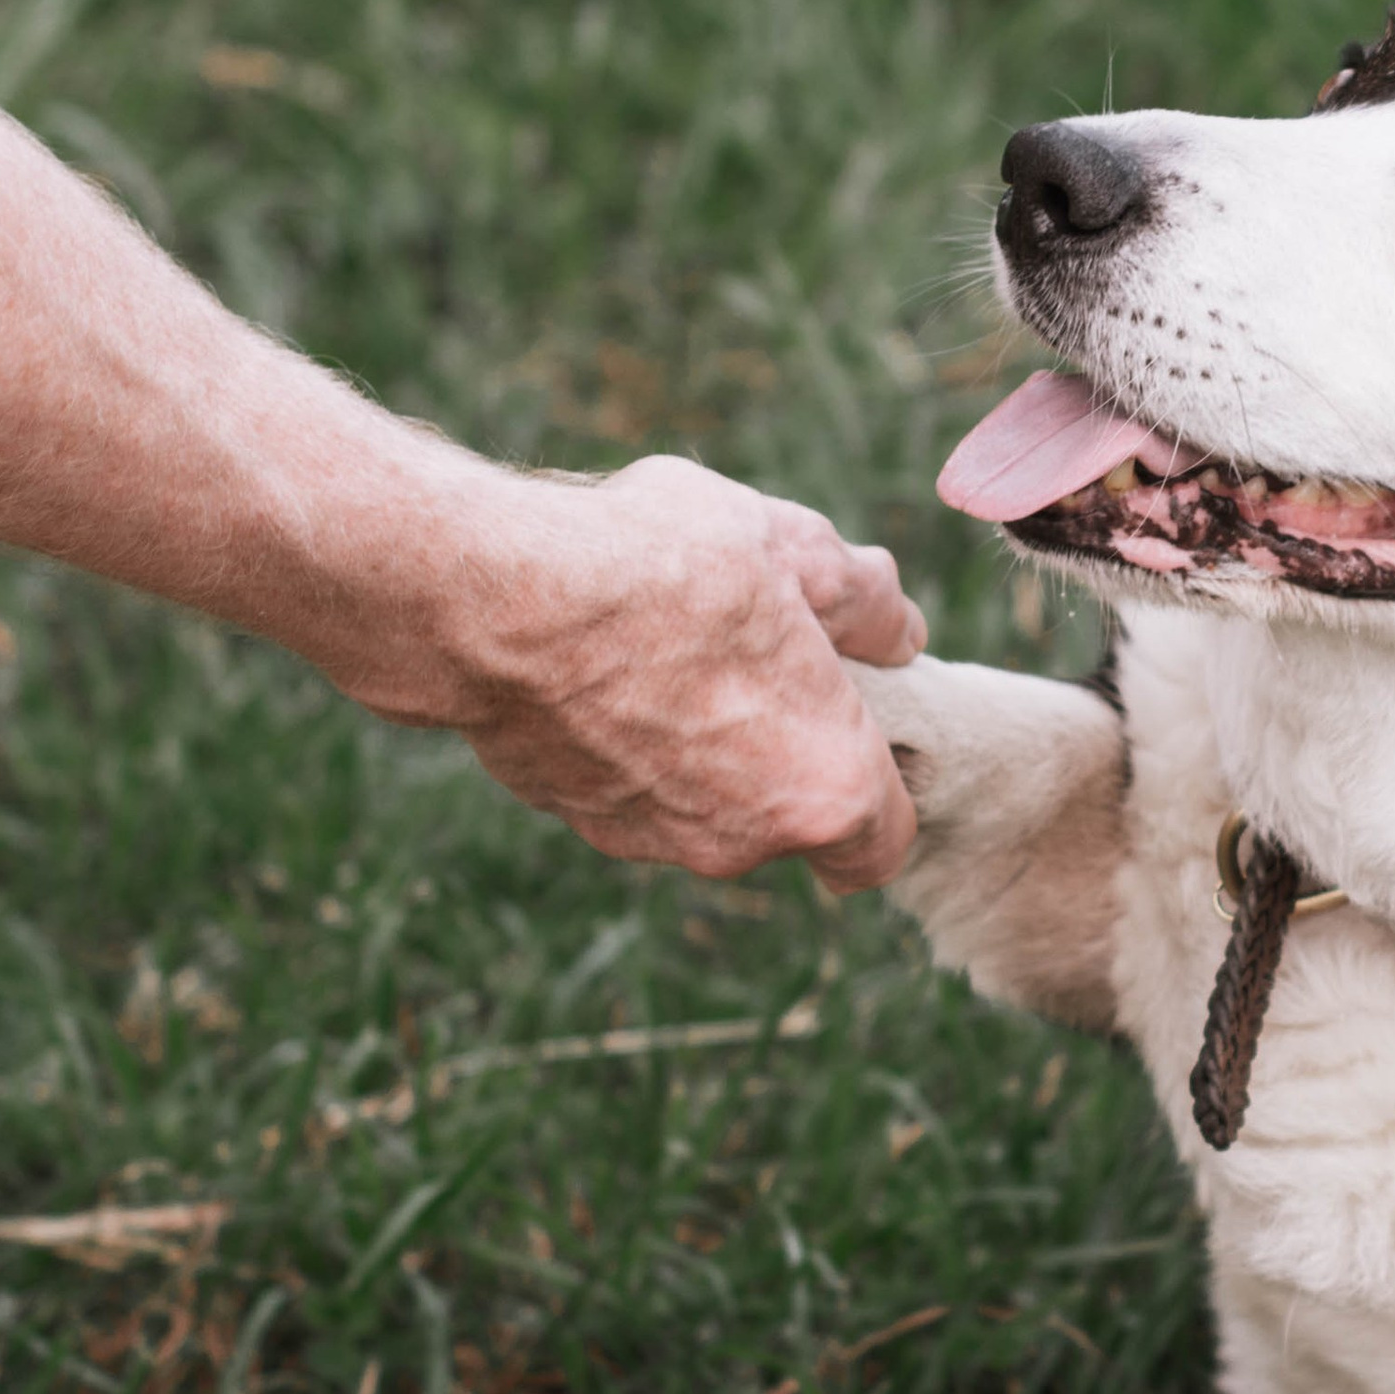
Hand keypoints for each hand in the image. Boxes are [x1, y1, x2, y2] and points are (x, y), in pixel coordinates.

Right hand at [433, 457, 929, 884]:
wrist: (494, 601)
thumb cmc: (660, 570)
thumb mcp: (794, 550)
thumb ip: (867, 601)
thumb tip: (900, 630)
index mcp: (825, 787)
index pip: (884, 843)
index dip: (884, 785)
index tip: (861, 724)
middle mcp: (743, 841)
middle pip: (794, 818)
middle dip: (792, 748)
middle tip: (769, 656)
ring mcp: (653, 839)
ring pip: (712, 804)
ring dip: (712, 744)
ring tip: (680, 640)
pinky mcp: (577, 817)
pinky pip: (635, 787)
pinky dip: (637, 741)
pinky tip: (613, 660)